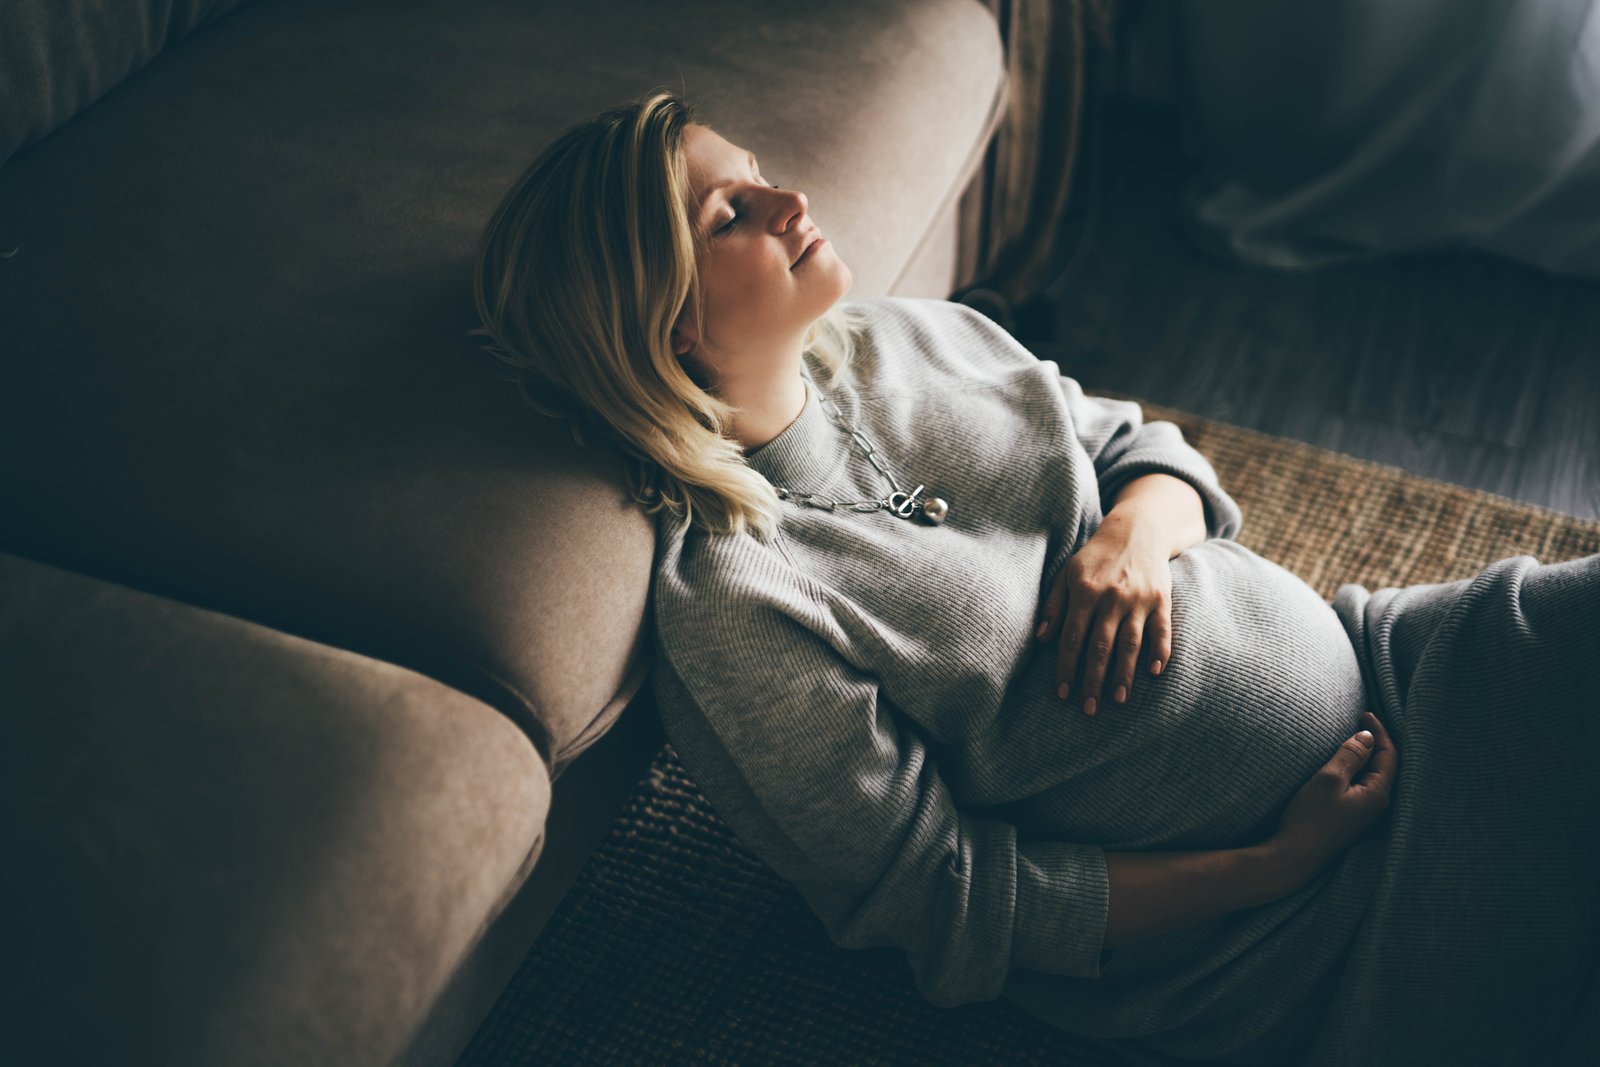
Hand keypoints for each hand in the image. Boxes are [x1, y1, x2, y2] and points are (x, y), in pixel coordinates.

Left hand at [1034, 516, 1172, 714]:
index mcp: (1084, 591)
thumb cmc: (1095, 558)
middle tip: (1088, 708)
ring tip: (1118, 700)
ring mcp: (1139, 599)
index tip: (1063, 694)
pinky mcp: (1161, 599)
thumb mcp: (1067, 574)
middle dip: (1093, 680)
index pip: (1073, 637)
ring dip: (1124, 674)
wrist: (1136, 531)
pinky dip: (1160, 651)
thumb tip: (1041, 639)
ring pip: (1131, 643)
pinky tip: (1154, 672)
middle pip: (1101, 646)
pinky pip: (1162, 629)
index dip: (1067, 667)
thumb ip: (1054, 605)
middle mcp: (1112, 596)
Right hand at [1272, 712, 1397, 879]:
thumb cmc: (1310, 818)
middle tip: (1365, 720)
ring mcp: (1366, 813)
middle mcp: (1378, 805)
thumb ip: (1350, 755)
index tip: (1365, 713)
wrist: (1294, 856)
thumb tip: (1367, 736)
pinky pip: (1365, 785)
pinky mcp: (1353, 817)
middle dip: (1379, 741)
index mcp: (1378, 794)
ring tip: (1357, 737)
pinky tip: (1348, 764)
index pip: (1389, 755)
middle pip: (1387, 765)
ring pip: (1376, 776)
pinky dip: (1361, 768)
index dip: (1380, 731)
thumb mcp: (1329, 779)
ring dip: (1369, 755)